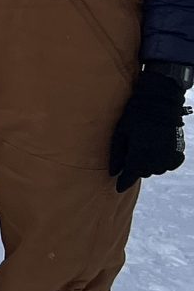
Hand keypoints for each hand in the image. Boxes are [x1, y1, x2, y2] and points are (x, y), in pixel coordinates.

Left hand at [110, 62, 189, 189]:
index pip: (130, 176)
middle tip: (130, 157)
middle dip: (135, 168)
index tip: (118, 187)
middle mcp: (155, 161)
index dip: (123, 183)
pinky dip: (163, 162)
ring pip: (156, 170)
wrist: (159, 103)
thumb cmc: (135, 116)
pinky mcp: (177, 151)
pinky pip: (169, 164)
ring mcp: (168, 157)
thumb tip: (113, 172)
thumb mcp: (120, 134)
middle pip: (143, 172)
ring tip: (143, 152)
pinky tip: (157, 154)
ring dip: (149, 165)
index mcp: (139, 157)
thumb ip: (116, 155)